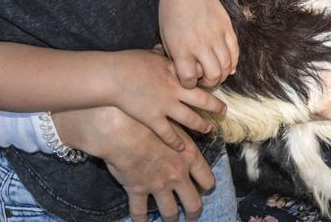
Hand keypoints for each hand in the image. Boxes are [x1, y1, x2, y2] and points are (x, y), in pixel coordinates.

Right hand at [52, 106, 214, 221]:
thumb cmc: (148, 119)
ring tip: (171, 221)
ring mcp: (158, 185)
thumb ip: (183, 134)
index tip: (205, 190)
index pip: (207, 179)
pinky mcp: (138, 190)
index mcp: (189, 157)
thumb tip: (194, 129)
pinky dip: (141, 220)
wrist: (123, 127)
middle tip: (192, 216)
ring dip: (171, 218)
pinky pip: (140, 212)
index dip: (207, 187)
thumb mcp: (173, 122)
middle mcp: (177, 175)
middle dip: (194, 212)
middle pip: (193, 202)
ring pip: (170, 211)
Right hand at [108, 49, 224, 148]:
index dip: (210, 84)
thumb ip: (162, 56)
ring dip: (201, 125)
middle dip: (215, 107)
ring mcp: (166, 106)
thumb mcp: (152, 55)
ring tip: (208, 129)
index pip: (199, 79)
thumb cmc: (129, 62)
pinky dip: (176, 142)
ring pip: (190, 119)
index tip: (217, 86)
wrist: (114, 76)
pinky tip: (182, 148)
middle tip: (224, 111)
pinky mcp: (153, 119)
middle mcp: (175, 90)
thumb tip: (163, 49)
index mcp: (176, 73)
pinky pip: (168, 133)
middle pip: (202, 100)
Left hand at [159, 0, 238, 88]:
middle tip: (204, 80)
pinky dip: (233, 62)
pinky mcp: (227, 28)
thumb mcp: (165, 35)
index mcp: (181, 47)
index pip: (189, 79)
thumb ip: (175, 56)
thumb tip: (186, 73)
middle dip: (208, 83)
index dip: (188, 84)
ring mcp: (216, 35)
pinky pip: (235, 52)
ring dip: (222, 75)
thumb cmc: (171, 9)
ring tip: (215, 73)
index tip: (187, 80)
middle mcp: (200, 44)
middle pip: (212, 76)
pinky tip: (227, 65)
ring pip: (226, 67)